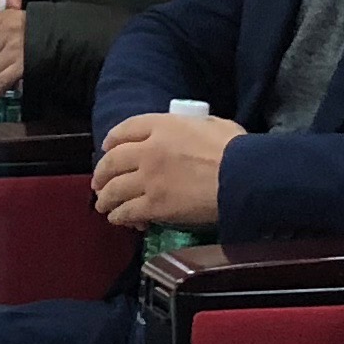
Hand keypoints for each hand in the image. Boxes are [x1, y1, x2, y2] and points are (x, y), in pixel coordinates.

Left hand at [93, 110, 245, 231]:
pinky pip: (127, 211)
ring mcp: (149, 178)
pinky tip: (118, 219)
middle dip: (102, 173)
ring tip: (103, 205)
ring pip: (114, 189)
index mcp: (163, 125)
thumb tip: (192, 133)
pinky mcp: (155, 205)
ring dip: (105, 198)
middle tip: (99, 182)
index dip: (112, 140)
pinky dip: (119, 216)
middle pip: (112, 161)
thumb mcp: (212, 124)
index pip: (126, 129)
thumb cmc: (236, 149)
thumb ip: (193, 127)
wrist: (244, 177)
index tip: (108, 148)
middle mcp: (149, 150)